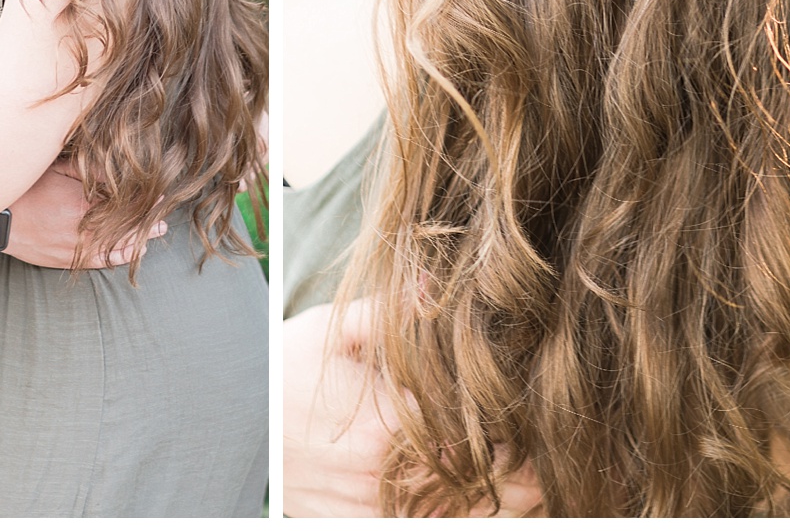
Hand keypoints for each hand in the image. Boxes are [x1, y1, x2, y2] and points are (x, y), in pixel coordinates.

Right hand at [6, 158, 167, 269]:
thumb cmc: (27, 188)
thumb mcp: (59, 169)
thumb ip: (91, 172)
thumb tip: (120, 176)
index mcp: (83, 205)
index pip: (126, 206)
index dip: (145, 204)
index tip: (159, 198)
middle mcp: (84, 231)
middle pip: (126, 229)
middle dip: (147, 224)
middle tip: (163, 219)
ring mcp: (76, 249)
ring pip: (117, 249)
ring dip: (139, 242)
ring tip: (155, 235)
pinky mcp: (67, 261)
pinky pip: (101, 262)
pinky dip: (120, 258)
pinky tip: (133, 251)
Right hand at [283, 299, 543, 516]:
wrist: (237, 427)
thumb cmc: (284, 371)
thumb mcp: (333, 331)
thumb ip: (391, 311)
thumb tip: (438, 282)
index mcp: (390, 425)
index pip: (486, 436)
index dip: (525, 427)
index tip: (544, 409)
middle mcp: (389, 478)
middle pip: (491, 486)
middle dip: (530, 466)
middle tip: (552, 442)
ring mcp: (378, 512)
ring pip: (471, 518)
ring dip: (509, 499)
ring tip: (534, 473)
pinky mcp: (366, 527)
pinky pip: (433, 529)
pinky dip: (468, 516)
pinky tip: (486, 495)